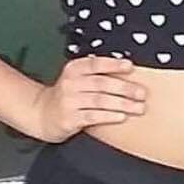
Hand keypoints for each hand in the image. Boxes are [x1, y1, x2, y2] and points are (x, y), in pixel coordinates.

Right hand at [31, 54, 147, 142]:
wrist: (42, 114)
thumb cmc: (68, 95)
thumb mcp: (76, 78)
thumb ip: (95, 74)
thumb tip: (127, 71)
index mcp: (74, 69)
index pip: (95, 64)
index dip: (114, 65)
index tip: (130, 67)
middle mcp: (70, 83)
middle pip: (102, 84)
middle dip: (125, 88)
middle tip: (142, 93)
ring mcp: (69, 101)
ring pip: (100, 101)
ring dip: (122, 104)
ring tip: (138, 107)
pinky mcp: (69, 118)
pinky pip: (93, 116)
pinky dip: (109, 116)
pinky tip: (121, 117)